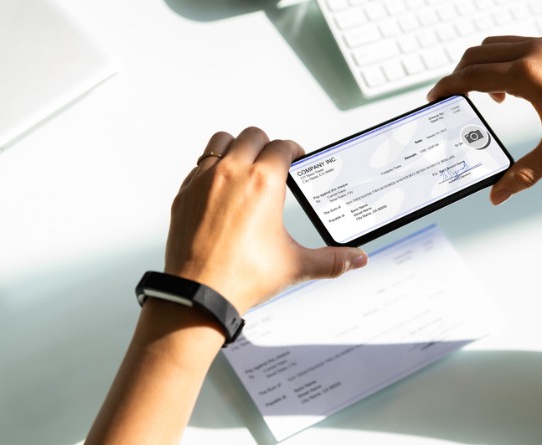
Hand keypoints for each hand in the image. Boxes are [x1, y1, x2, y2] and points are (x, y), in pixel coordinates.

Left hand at [164, 127, 366, 313]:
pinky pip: (199, 166)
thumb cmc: (245, 277)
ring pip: (221, 141)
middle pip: (252, 136)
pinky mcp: (184, 193)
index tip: (297, 158)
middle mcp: (232, 173)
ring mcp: (203, 181)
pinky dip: (212, 169)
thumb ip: (332, 260)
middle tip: (274, 162)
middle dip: (267, 145)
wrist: (199, 294)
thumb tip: (358, 259)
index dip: (294, 150)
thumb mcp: (295, 265)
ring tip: (245, 164)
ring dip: (236, 147)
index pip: (282, 147)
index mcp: (264, 182)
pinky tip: (221, 188)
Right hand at [428, 36, 541, 203]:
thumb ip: (522, 175)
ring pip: (497, 45)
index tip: (435, 98)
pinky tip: (518, 87)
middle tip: (454, 99)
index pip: (471, 76)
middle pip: (476, 54)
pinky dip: (505, 60)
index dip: (447, 87)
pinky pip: (518, 44)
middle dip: (459, 76)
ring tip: (491, 97)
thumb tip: (497, 197)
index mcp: (528, 75)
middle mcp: (534, 52)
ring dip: (483, 65)